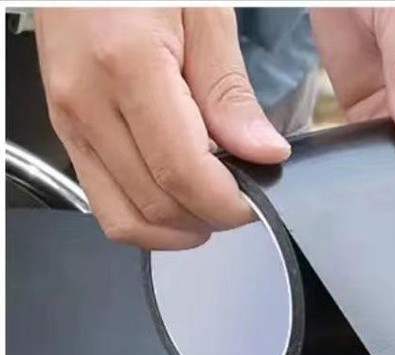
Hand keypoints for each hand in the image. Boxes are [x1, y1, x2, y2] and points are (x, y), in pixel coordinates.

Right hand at [35, 7, 289, 248]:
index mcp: (128, 66)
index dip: (227, 204)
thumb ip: (231, 92)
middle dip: (210, 218)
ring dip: (179, 228)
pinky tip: (180, 197)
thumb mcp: (204, 14)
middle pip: (158, 205)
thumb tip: (265, 154)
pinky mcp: (65, 132)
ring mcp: (69, 122)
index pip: (184, 175)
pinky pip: (107, 204)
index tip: (257, 201)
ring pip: (127, 219)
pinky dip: (149, 217)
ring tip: (211, 202)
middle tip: (241, 198)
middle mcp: (88, 102)